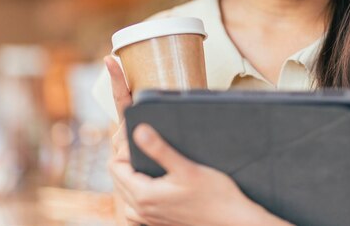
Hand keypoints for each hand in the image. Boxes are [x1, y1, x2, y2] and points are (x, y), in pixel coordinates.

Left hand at [104, 55, 289, 225]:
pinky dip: (137, 191)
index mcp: (144, 195)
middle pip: (117, 178)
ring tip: (144, 158)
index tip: (136, 133)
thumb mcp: (187, 168)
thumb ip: (160, 150)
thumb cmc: (215, 196)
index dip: (123, 146)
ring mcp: (150, 218)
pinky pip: (136, 206)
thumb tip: (138, 131)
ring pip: (125, 193)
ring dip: (129, 175)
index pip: (115, 166)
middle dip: (125, 157)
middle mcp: (142, 210)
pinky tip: (152, 181)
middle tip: (140, 140)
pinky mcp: (160, 222)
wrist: (234, 221)